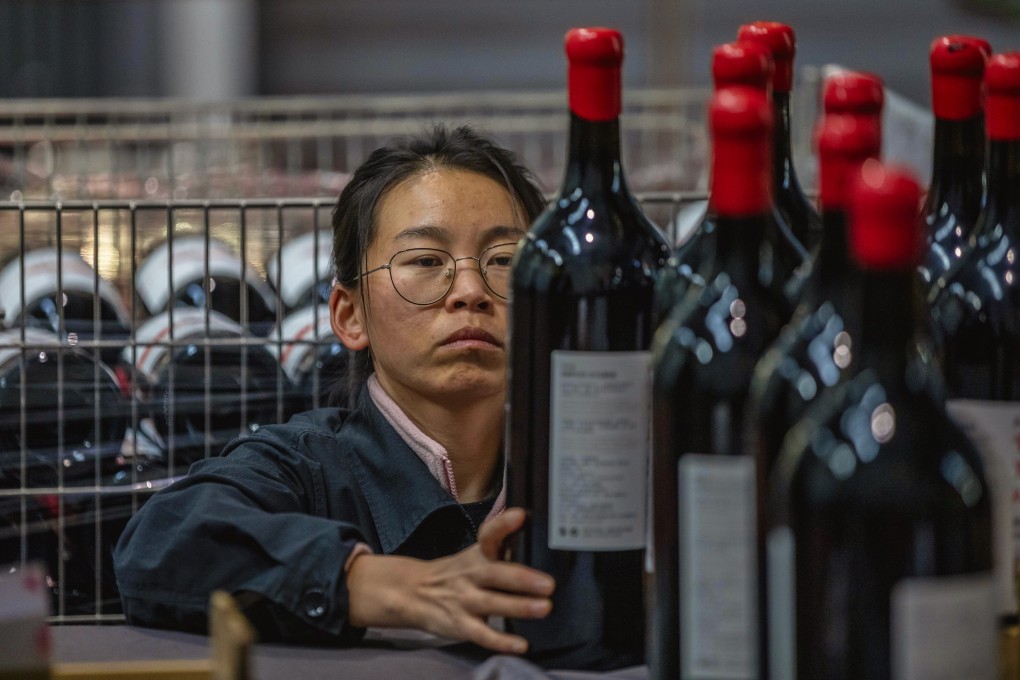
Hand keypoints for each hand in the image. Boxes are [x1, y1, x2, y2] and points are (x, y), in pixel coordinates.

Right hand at [347, 507, 553, 652]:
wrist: (413, 593)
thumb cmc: (456, 573)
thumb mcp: (475, 556)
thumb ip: (502, 550)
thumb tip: (539, 541)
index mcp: (477, 554)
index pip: (489, 534)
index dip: (503, 525)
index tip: (520, 516)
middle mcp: (471, 574)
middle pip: (496, 573)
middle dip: (522, 578)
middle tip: (548, 583)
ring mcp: (464, 600)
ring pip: (492, 603)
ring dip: (519, 606)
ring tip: (544, 608)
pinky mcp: (460, 625)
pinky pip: (482, 635)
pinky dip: (501, 642)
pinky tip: (521, 646)